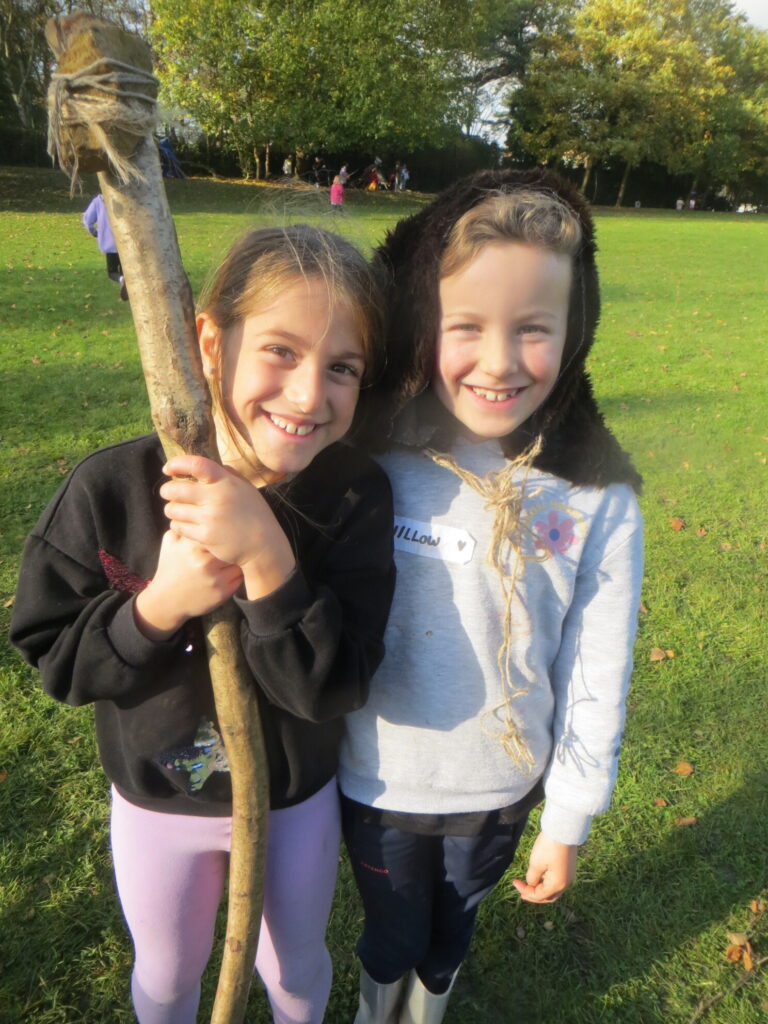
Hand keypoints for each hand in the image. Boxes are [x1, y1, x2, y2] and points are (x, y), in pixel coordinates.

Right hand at [134, 531, 242, 639]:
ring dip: (240, 556)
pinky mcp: (224, 592)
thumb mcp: (170, 542)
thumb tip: (198, 508)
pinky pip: (241, 576)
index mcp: (192, 547)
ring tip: (238, 551)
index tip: (227, 524)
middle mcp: (205, 563)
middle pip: (232, 544)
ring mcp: (216, 579)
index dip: (224, 526)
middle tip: (238, 536)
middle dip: (235, 541)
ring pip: (239, 560)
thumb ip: (183, 524)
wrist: (167, 601)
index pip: (217, 528)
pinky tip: (234, 567)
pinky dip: (240, 571)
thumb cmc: (170, 568)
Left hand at [160, 455, 294, 598]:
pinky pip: (178, 527)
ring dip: (171, 509)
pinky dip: (177, 525)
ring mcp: (210, 518)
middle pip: (175, 489)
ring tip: (177, 510)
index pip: (196, 465)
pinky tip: (184, 524)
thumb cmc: (255, 514)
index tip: (168, 469)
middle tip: (167, 492)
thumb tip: (206, 466)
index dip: (177, 464)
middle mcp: (217, 497)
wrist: (264, 545)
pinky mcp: (205, 536)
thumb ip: (227, 474)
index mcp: (226, 482)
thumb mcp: (246, 488)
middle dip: (166, 490)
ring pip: (173, 510)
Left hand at [512, 831, 576, 903]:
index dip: (525, 891)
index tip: (514, 882)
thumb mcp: (536, 863)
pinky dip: (547, 883)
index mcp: (557, 885)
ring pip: (553, 890)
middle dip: (534, 896)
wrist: (563, 829)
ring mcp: (568, 876)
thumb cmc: (548, 847)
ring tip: (530, 888)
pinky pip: (556, 882)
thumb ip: (532, 878)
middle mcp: (565, 883)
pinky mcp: (568, 868)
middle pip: (548, 897)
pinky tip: (539, 879)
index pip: (539, 895)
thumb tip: (532, 883)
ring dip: (541, 890)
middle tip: (522, 893)